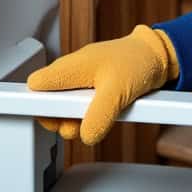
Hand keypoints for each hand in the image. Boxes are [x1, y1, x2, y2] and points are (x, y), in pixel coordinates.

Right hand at [28, 25, 179, 144]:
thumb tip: (86, 134)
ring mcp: (81, 84)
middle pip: (49, 105)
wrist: (155, 57)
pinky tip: (104, 117)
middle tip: (79, 123)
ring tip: (97, 119)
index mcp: (70, 67)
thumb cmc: (136, 60)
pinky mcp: (92, 93)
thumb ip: (99, 114)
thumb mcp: (118, 89)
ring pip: (66, 112)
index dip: (38, 104)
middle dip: (62, 120)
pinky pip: (83, 112)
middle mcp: (71, 74)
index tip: (48, 117)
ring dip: (78, 122)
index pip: (36, 86)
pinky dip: (90, 119)